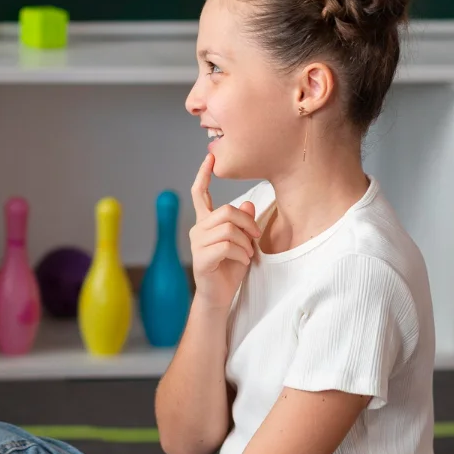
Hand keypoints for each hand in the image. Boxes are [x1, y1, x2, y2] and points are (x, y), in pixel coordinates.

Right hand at [189, 153, 261, 309]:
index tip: (209, 158)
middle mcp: (198, 230)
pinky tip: (241, 262)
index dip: (203, 175)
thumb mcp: (243, 242)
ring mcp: (197, 244)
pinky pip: (227, 246)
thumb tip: (248, 203)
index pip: (200, 193)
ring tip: (247, 255)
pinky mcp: (201, 258)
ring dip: (246, 243)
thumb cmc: (229, 268)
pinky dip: (241, 254)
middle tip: (256, 238)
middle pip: (226, 211)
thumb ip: (244, 223)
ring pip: (229, 229)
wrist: (219, 296)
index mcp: (205, 223)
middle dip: (247, 224)